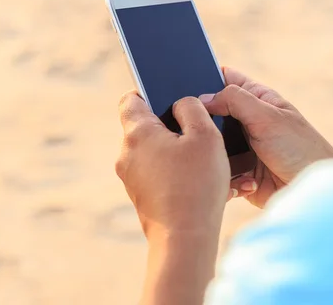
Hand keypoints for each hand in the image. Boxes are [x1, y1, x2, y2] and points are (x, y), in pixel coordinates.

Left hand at [117, 92, 231, 304]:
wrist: (185, 239)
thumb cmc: (197, 185)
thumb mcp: (205, 135)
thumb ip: (192, 108)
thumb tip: (181, 103)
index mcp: (138, 133)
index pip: (130, 99)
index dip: (150, 93)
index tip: (171, 98)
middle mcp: (127, 154)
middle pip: (145, 127)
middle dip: (171, 125)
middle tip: (198, 131)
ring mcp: (131, 178)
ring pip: (154, 152)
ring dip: (176, 151)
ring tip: (204, 162)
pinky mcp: (141, 197)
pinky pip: (158, 174)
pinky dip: (175, 173)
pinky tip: (199, 182)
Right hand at [200, 68, 332, 207]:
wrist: (311, 193)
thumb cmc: (299, 149)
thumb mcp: (267, 116)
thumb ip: (235, 100)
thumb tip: (203, 98)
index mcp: (259, 100)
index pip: (228, 80)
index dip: (208, 77)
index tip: (186, 80)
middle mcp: (249, 122)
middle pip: (214, 112)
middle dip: (201, 117)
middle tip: (186, 120)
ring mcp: (243, 148)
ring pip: (212, 142)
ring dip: (210, 148)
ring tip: (207, 151)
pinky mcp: (239, 172)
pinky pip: (217, 167)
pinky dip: (219, 171)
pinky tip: (228, 175)